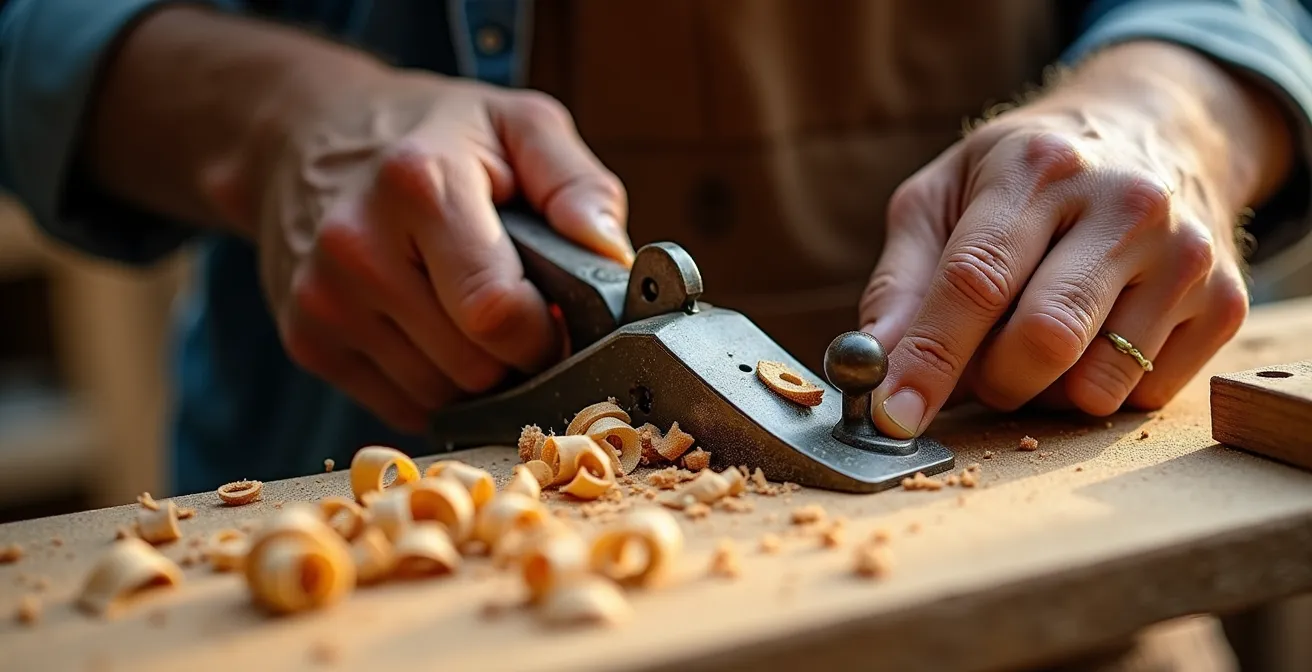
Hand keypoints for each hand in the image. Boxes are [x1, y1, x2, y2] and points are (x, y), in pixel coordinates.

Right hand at [83, 8, 631, 433]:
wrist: (306, 133)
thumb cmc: (431, 132)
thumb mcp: (516, 123)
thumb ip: (578, 186)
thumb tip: (615, 261)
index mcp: (418, 185)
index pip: (497, 312)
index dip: (547, 333)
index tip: (561, 317)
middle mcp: (357, 248)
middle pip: (473, 367)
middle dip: (517, 356)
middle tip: (521, 314)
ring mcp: (323, 301)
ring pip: (439, 398)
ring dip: (477, 375)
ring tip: (470, 314)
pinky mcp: (306, 340)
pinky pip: (402, 406)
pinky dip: (434, 385)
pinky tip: (431, 331)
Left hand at [858, 42, 1292, 436]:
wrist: (1154, 131)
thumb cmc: (1025, 175)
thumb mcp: (943, 195)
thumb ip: (900, 280)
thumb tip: (870, 364)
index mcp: (1039, 167)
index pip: (975, 280)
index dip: (928, 359)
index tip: (891, 416)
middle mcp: (1126, 203)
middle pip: (1042, 341)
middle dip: (990, 380)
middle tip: (977, 365)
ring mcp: (1186, 254)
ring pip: (1095, 385)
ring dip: (1044, 390)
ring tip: (1039, 334)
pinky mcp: (1226, 302)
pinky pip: (1141, 396)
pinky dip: (1098, 388)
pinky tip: (1097, 333)